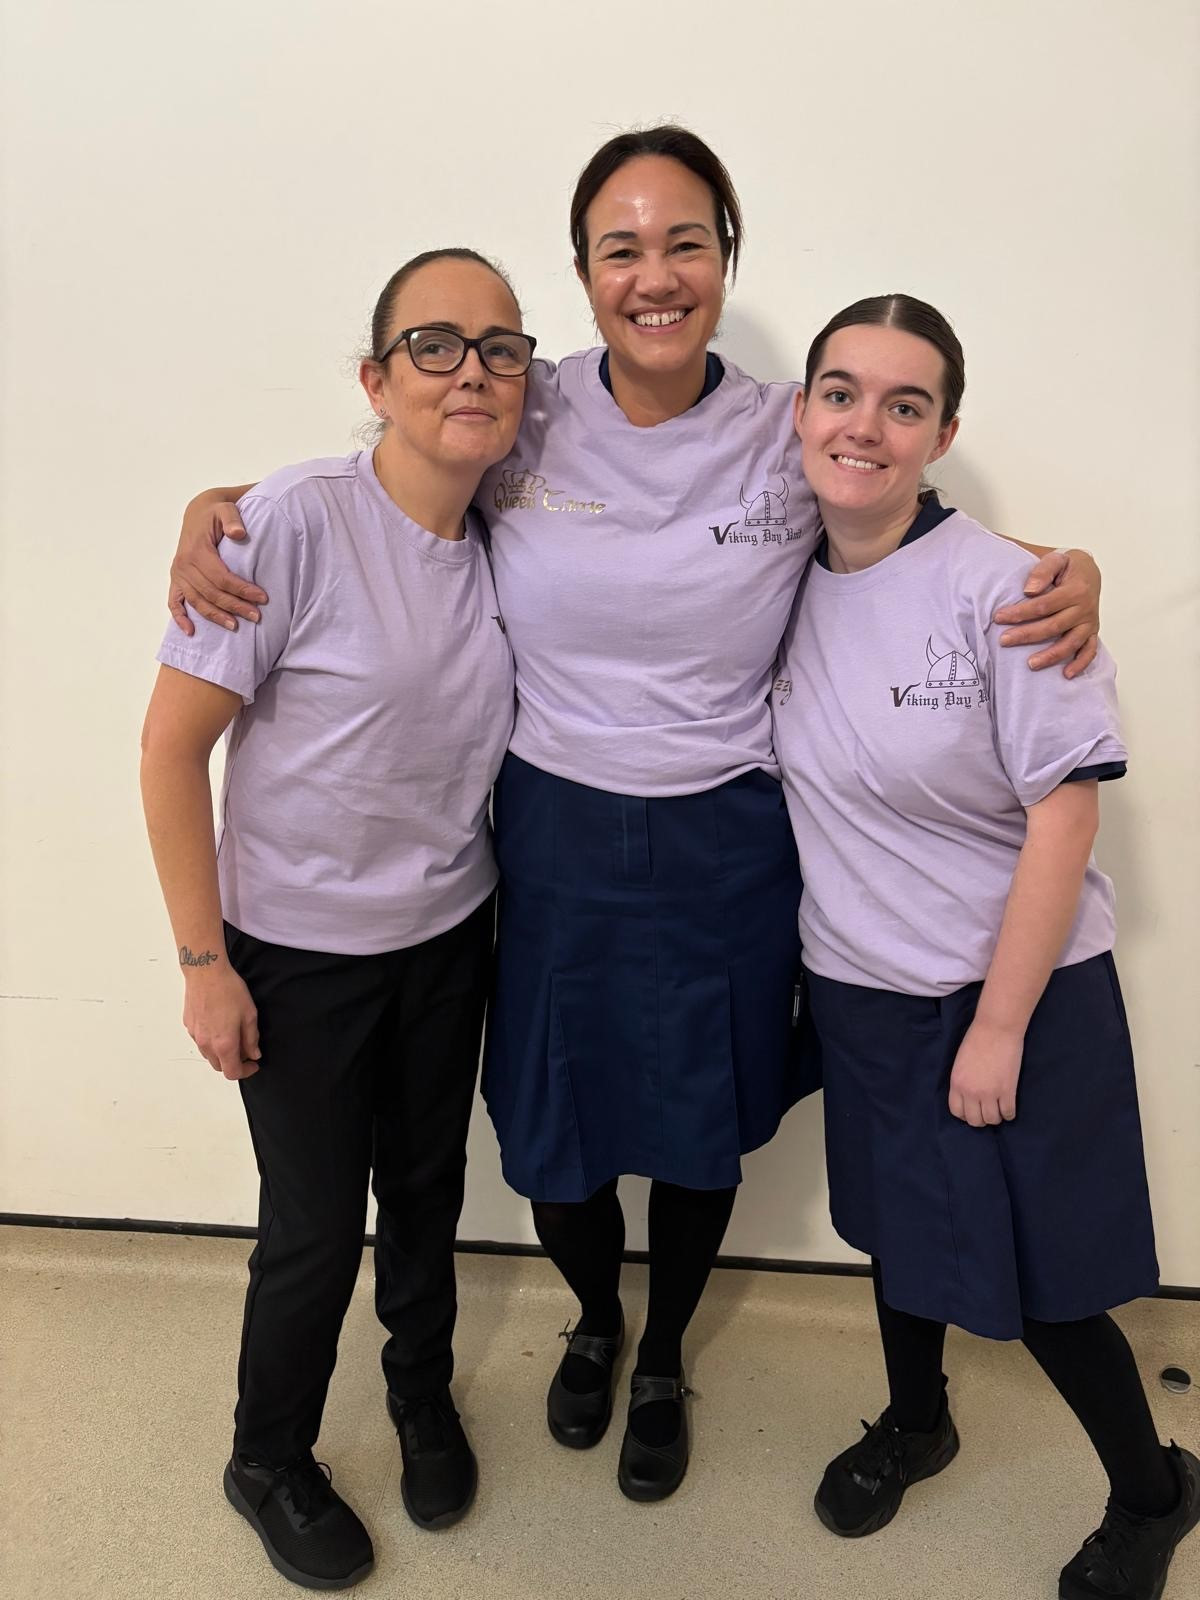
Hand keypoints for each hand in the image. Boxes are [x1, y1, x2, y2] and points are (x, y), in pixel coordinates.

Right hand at [168, 495, 265, 636]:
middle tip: (256, 616)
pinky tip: (191, 632)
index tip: (262, 598)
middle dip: (234, 606)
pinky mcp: (176, 579)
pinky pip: (174, 602)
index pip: (221, 577)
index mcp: (196, 550)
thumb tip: (238, 533)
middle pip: (211, 593)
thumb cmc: (216, 513)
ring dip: (215, 616)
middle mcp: (184, 565)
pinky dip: (180, 618)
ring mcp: (178, 574)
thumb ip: (233, 519)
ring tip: (235, 627)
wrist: (199, 513)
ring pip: (197, 601)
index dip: (241, 590)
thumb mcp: (226, 509)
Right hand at [182, 965, 261, 1079]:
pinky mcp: (189, 1025)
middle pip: (219, 1066)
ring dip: (221, 1053)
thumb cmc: (228, 990)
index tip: (253, 1063)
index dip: (246, 1071)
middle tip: (245, 1049)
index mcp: (223, 1044)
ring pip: (208, 1055)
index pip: (232, 1073)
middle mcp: (206, 1044)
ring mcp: (195, 1035)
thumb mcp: (249, 1015)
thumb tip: (253, 1053)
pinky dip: (211, 1041)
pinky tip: (219, 1024)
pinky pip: (200, 1041)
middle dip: (233, 1063)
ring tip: (232, 1035)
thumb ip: (251, 1039)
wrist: (206, 972)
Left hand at [948, 1019, 1021, 1126]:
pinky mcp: (1007, 1091)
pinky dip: (1009, 1113)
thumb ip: (962, 1080)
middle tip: (987, 1111)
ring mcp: (989, 1093)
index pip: (956, 1111)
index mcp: (956, 1083)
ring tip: (999, 1109)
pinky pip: (1008, 1113)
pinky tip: (1009, 1106)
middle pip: (974, 1120)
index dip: (965, 1114)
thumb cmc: (977, 1039)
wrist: (996, 1028)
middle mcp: (970, 1092)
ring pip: (992, 1120)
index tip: (972, 1110)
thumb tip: (968, 1096)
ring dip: (996, 1117)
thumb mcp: (960, 1062)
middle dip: (981, 1119)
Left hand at [994, 549, 1100, 677]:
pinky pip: (1089, 651)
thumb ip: (1043, 571)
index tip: (999, 617)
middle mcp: (1084, 608)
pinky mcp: (1092, 632)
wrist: (1090, 571)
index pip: (1043, 605)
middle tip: (1004, 640)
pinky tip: (1066, 674)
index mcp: (1075, 590)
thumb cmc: (1068, 566)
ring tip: (1030, 664)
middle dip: (1027, 635)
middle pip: (1054, 626)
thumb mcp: (1057, 559)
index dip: (1020, 612)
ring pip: (1071, 643)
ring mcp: (1089, 622)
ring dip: (1051, 655)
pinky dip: (1080, 663)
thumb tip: (1030, 590)